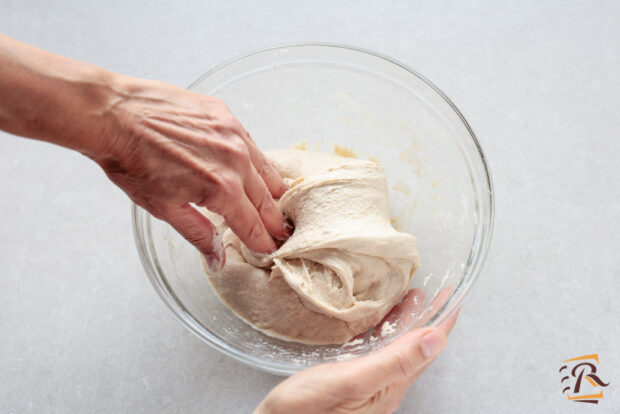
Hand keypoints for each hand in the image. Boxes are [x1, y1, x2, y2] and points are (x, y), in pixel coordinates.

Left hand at [94, 77, 290, 265]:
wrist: (113, 115)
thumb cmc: (130, 162)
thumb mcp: (164, 208)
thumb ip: (198, 233)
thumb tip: (218, 259)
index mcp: (221, 190)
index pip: (252, 224)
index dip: (262, 241)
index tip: (270, 249)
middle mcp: (235, 161)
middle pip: (266, 198)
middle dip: (274, 219)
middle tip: (283, 231)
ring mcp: (232, 134)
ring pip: (265, 168)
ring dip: (272, 189)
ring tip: (279, 201)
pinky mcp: (225, 115)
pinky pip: (251, 143)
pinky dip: (256, 160)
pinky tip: (255, 168)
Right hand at [255, 289, 457, 413]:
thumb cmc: (306, 410)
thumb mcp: (354, 380)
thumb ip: (396, 361)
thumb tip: (435, 339)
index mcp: (391, 386)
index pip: (427, 349)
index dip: (441, 321)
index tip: (452, 296)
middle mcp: (384, 386)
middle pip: (414, 347)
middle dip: (425, 318)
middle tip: (432, 291)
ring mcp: (368, 384)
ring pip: (396, 348)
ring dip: (405, 323)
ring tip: (409, 299)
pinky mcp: (350, 381)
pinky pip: (376, 351)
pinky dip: (382, 331)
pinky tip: (375, 323)